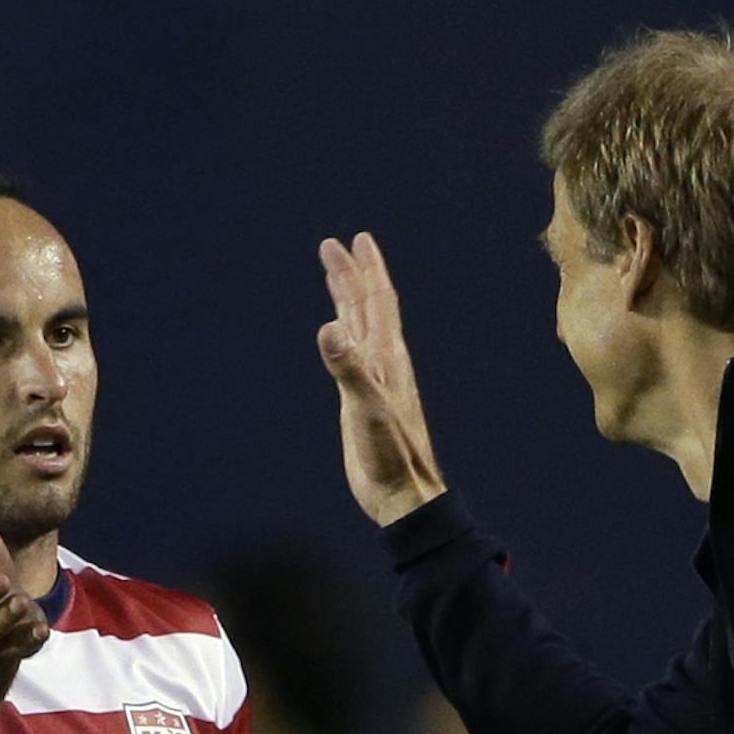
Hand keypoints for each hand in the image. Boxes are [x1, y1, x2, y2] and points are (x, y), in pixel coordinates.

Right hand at [316, 232, 447, 525]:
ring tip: (336, 275)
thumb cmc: (390, 455)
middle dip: (353, 275)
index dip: (367, 270)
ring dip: (348, 300)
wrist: (403, 493)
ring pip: (360, 329)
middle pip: (368, 308)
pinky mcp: (363, 400)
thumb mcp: (366, 409)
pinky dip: (344, 336)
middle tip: (334, 246)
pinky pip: (353, 355)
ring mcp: (374, 381)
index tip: (356, 240)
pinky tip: (339, 334)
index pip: (378, 303)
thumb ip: (348, 369)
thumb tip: (330, 327)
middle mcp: (383, 364)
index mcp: (387, 359)